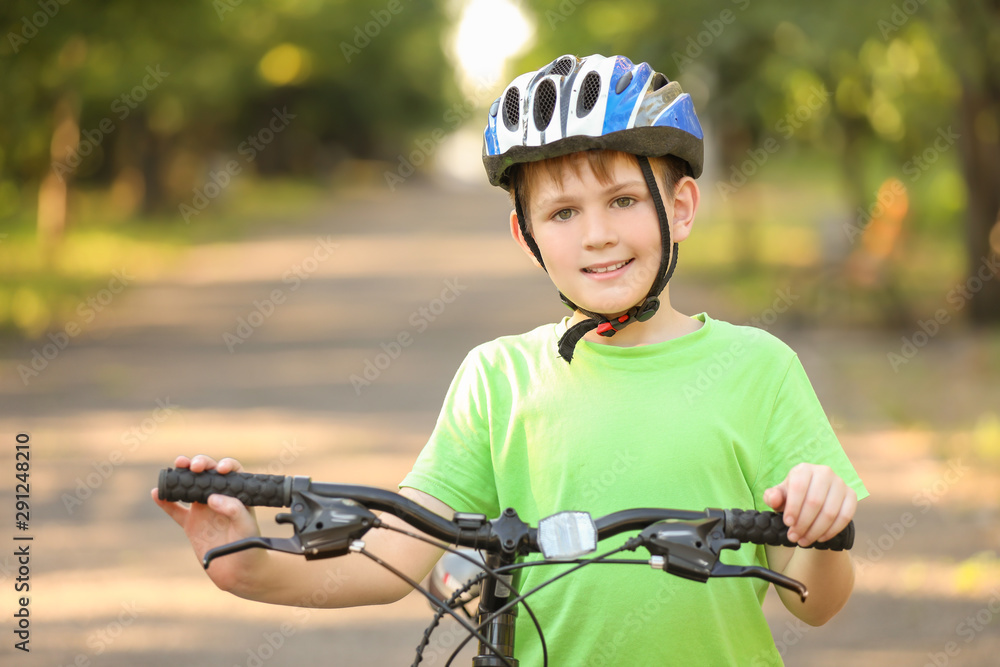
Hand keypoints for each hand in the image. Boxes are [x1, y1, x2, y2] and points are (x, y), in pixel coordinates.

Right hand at [152, 455, 263, 591]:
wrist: (239, 572)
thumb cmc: (250, 548)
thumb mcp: (247, 527)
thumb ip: (234, 510)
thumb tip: (213, 498)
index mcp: (237, 495)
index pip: (231, 473)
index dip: (225, 465)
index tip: (220, 469)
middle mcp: (220, 498)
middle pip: (208, 474)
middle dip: (200, 464)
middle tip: (194, 466)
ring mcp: (203, 511)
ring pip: (190, 487)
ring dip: (181, 475)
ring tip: (176, 467)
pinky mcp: (191, 525)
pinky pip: (175, 510)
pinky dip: (165, 502)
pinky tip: (156, 493)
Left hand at [763, 463, 856, 546]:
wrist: (812, 500)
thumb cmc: (792, 498)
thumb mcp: (779, 497)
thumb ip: (772, 497)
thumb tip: (773, 498)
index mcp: (804, 469)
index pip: (799, 487)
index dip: (793, 507)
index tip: (788, 524)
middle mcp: (824, 472)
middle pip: (815, 502)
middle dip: (803, 523)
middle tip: (794, 537)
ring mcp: (840, 483)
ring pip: (830, 511)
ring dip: (816, 530)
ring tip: (804, 541)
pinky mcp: (851, 495)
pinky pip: (845, 516)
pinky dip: (832, 530)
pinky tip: (820, 538)